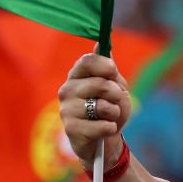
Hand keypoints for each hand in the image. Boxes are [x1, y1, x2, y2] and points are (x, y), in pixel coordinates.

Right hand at [58, 53, 131, 169]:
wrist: (106, 139)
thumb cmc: (110, 109)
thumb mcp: (115, 86)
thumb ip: (109, 68)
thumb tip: (100, 42)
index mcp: (77, 76)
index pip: (87, 60)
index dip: (105, 65)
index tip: (114, 72)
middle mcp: (67, 90)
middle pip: (99, 83)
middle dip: (116, 93)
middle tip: (116, 100)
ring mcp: (66, 110)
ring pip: (101, 106)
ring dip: (114, 112)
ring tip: (109, 116)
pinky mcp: (71, 129)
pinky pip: (102, 125)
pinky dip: (111, 127)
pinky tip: (106, 129)